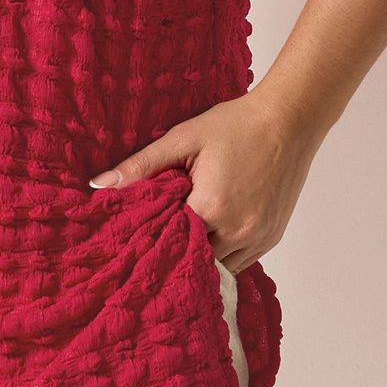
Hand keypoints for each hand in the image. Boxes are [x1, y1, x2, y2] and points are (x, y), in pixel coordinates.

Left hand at [87, 86, 320, 272]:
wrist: (288, 120)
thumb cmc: (235, 125)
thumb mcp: (184, 138)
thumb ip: (141, 165)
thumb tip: (97, 184)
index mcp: (211, 207)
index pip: (170, 242)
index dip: (152, 238)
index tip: (137, 235)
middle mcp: (237, 231)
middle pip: (195, 258)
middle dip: (176, 248)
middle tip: (157, 237)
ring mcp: (258, 238)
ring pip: (220, 265)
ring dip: (202, 254)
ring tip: (183, 235)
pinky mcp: (272, 237)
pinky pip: (241, 260)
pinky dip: (224, 252)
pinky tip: (211, 233)